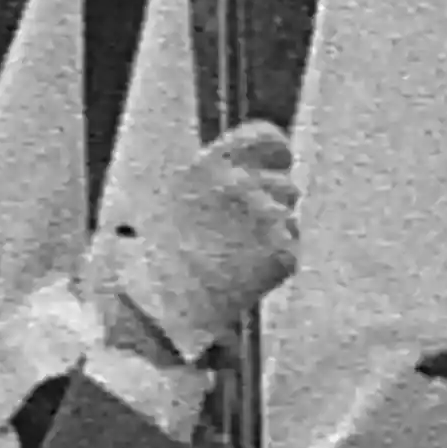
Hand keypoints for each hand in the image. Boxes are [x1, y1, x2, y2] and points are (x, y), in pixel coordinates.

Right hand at [82, 122, 302, 364]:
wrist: (161, 307)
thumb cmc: (157, 256)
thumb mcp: (172, 198)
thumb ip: (214, 176)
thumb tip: (259, 165)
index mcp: (210, 164)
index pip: (269, 140)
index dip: (275, 156)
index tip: (276, 167)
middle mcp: (241, 184)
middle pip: (285, 185)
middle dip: (270, 206)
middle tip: (237, 235)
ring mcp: (265, 219)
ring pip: (287, 219)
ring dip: (270, 236)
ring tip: (233, 258)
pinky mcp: (281, 252)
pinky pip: (289, 250)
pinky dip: (272, 264)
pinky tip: (242, 276)